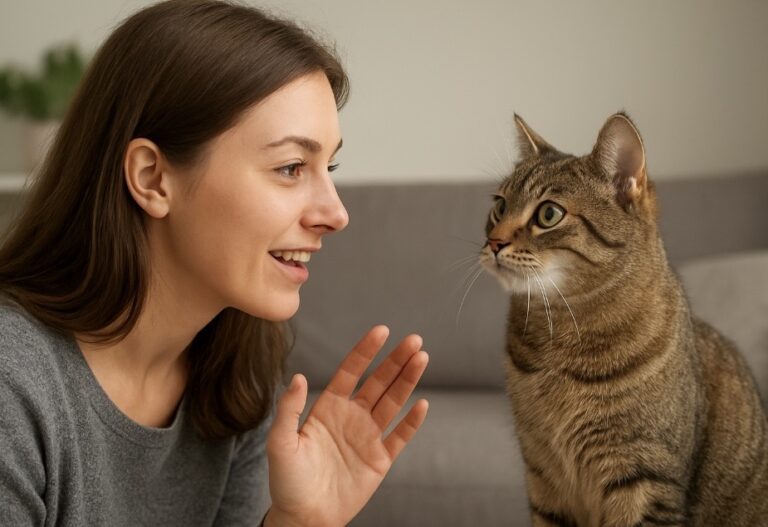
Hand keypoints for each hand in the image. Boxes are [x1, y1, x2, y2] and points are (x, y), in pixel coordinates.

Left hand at [265, 326, 428, 526]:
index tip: (381, 331)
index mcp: (329, 407)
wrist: (304, 518)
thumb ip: (289, 409)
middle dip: (396, 360)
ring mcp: (368, 436)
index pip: (352, 371)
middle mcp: (352, 416)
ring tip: (422, 358)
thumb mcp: (279, 443)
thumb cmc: (288, 481)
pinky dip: (412, 422)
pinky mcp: (380, 459)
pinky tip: (422, 404)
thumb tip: (298, 377)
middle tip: (414, 340)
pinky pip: (400, 437)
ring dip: (408, 380)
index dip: (366, 351)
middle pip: (379, 381)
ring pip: (393, 402)